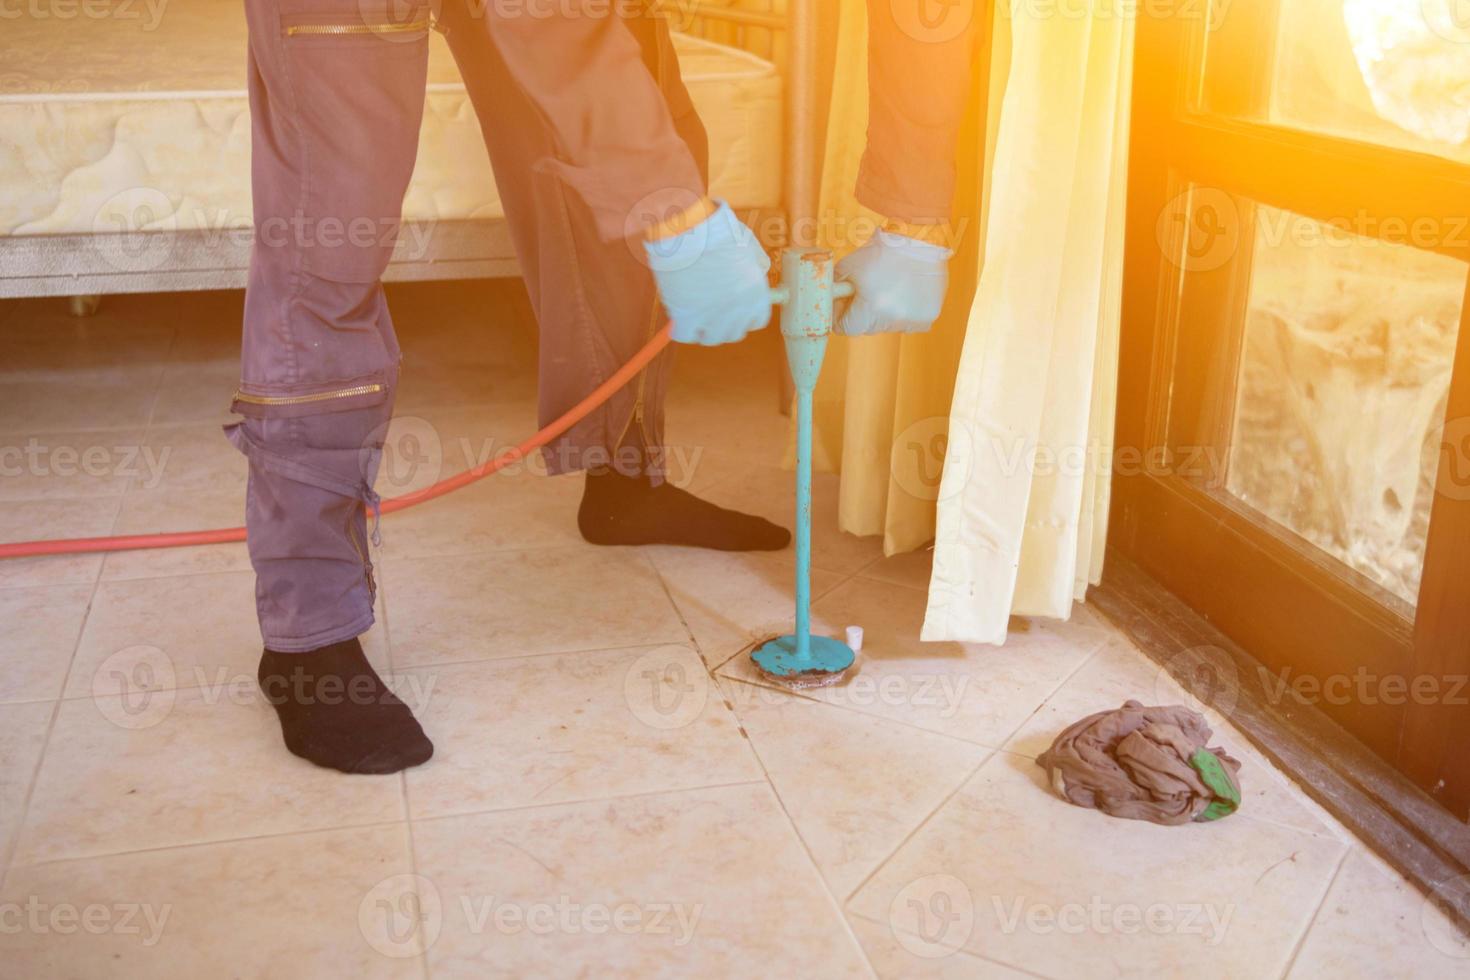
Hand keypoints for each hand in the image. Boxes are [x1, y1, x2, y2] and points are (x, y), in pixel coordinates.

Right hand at [643, 201, 772, 345]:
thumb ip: (757, 263)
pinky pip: (685, 335)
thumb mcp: (750, 245)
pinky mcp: (687, 316)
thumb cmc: (719, 231)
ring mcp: (713, 317)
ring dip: (704, 329)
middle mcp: (738, 310)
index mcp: (757, 295)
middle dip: (725, 324)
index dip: (745, 316)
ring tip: (697, 314)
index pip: (757, 321)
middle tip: (713, 311)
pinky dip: (682, 329)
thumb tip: (758, 271)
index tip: (735, 310)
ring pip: (711, 338)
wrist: (691, 229)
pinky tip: (681, 318)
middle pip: (734, 333)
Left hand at [835, 230, 952, 335]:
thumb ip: (834, 286)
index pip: (845, 327)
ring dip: (884, 310)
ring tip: (890, 284)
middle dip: (863, 310)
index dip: (840, 312)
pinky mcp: (928, 317)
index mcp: (870, 311)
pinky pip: (908, 321)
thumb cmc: (885, 250)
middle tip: (867, 288)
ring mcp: (912, 321)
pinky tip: (906, 289)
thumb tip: (831, 299)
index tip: (844, 300)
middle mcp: (892, 321)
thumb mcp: (849, 266)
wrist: (921, 238)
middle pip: (867, 327)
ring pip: (888, 324)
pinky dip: (904, 309)